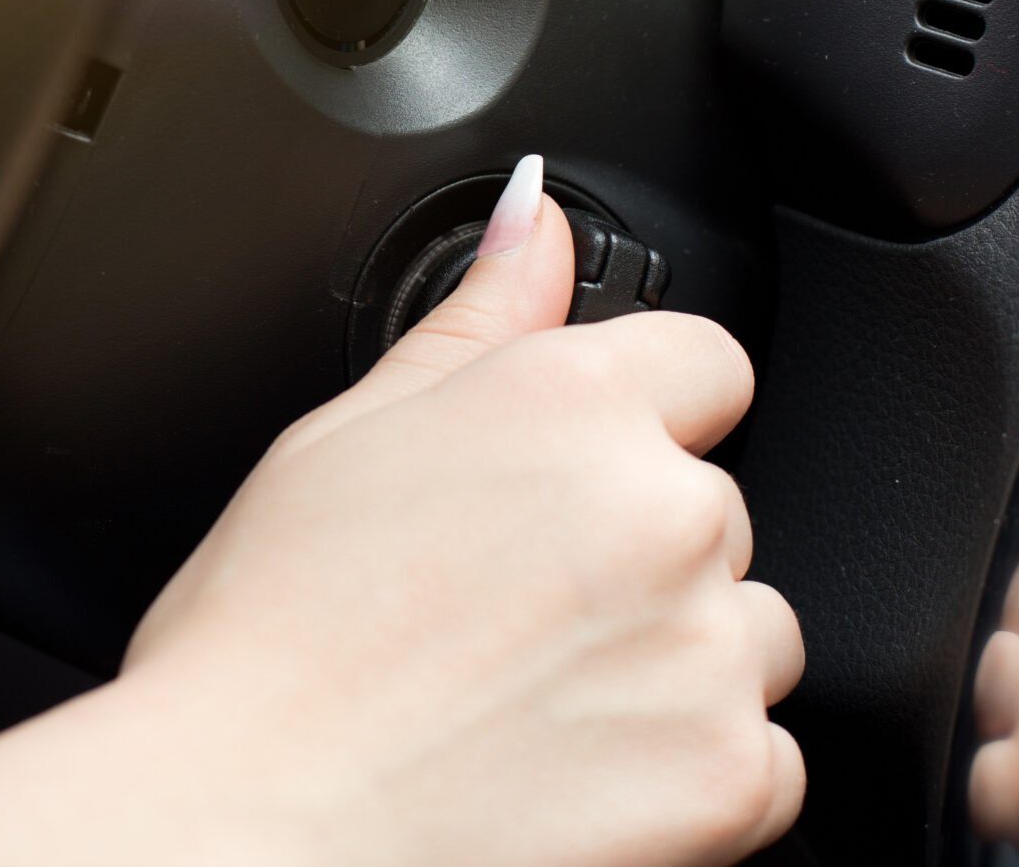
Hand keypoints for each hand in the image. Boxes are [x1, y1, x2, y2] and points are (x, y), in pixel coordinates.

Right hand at [122, 154, 803, 866]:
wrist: (250, 830)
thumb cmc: (267, 649)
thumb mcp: (345, 439)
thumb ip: (477, 320)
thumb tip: (535, 214)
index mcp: (566, 401)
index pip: (705, 362)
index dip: (641, 423)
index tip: (579, 485)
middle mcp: (657, 507)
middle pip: (715, 510)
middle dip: (642, 557)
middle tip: (514, 621)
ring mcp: (703, 645)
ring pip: (751, 634)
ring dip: (681, 664)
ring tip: (540, 707)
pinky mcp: (727, 776)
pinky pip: (768, 762)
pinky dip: (696, 778)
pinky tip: (579, 782)